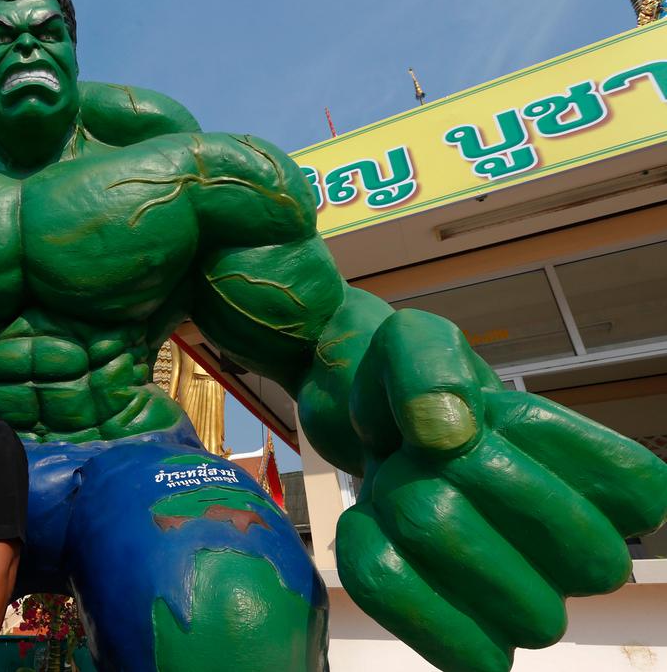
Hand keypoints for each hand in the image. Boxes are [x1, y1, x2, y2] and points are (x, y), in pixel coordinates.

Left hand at [337, 310, 666, 671]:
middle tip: (419, 453)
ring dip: (419, 526)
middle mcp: (579, 550)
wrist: (346, 417)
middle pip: (579, 557)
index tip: (490, 418)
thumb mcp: (412, 341)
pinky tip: (366, 527)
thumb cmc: (402, 380)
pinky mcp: (468, 631)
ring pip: (514, 606)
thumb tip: (452, 434)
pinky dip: (385, 574)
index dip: (550, 449)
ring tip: (393, 484)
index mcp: (598, 474)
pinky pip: (457, 641)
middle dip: (474, 488)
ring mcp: (528, 600)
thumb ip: (428, 366)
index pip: (641, 495)